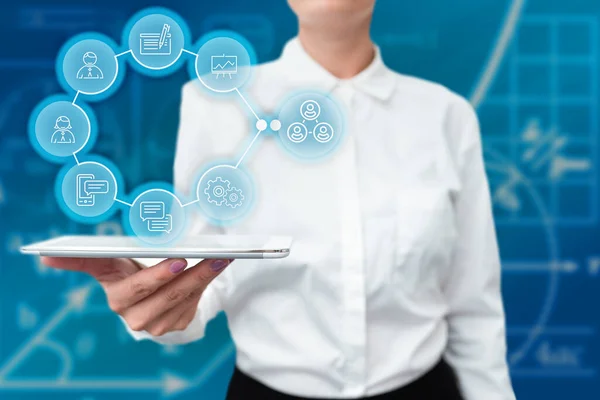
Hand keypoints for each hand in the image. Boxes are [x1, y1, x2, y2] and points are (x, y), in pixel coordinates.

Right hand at [40, 256, 232, 335]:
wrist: (164, 298)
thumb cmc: (142, 268)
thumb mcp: (124, 256)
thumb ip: (99, 251)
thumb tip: (48, 253)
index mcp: (110, 282)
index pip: (90, 266)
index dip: (74, 260)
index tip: (53, 251)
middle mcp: (126, 307)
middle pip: (147, 290)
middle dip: (166, 275)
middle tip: (182, 258)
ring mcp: (149, 322)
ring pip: (177, 297)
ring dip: (200, 276)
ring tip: (219, 257)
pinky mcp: (172, 327)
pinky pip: (192, 304)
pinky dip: (207, 283)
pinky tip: (219, 266)